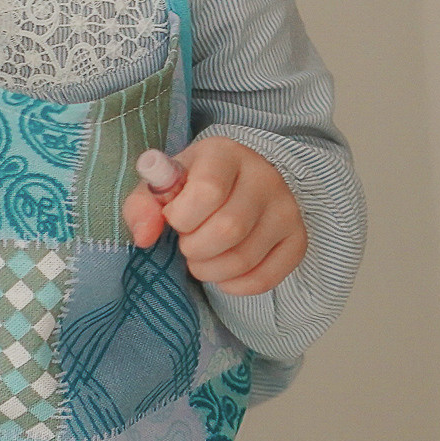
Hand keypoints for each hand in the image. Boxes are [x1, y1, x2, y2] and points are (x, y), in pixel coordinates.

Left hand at [121, 136, 308, 295]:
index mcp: (225, 154)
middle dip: (194, 248)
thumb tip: (145, 237)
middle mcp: (265, 176)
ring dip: (210, 271)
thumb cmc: (191, 187)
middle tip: (188, 243)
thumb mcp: (161, 187)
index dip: (181, 218)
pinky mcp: (297, 239)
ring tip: (202, 258)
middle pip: (228, 229)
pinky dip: (236, 286)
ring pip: (244, 259)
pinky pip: (266, 278)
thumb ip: (142, 207)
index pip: (207, 193)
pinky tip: (224, 273)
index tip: (175, 218)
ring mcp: (286, 208)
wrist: (237, 184)